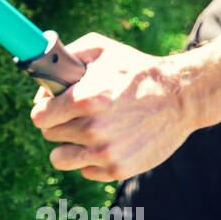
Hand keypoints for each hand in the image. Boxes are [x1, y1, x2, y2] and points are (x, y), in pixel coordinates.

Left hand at [29, 32, 197, 181]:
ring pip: (60, 158)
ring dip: (69, 146)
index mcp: (84, 99)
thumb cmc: (137, 70)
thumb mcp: (101, 49)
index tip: (52, 106)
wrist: (182, 96)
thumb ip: (65, 58)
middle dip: (60, 122)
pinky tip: (107, 142)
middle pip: (49, 134)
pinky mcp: (118, 169)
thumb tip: (43, 80)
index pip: (38, 116)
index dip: (44, 108)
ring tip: (86, 132)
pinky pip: (85, 170)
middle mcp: (93, 129)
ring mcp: (105, 152)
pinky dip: (92, 159)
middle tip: (79, 114)